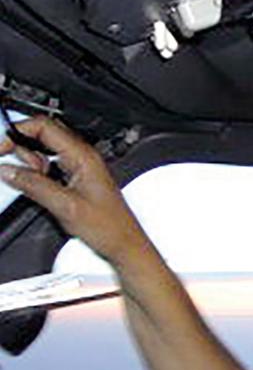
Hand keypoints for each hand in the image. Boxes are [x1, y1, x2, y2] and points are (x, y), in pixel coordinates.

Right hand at [0, 116, 149, 266]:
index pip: (45, 127)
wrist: (123, 243)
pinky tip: (38, 185)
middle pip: (44, 134)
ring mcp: (81, 166)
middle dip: (22, 146)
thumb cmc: (108, 227)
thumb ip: (34, 186)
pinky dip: (39, 171)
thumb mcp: (65, 206)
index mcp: (84, 156)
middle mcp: (83, 156)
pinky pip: (52, 164)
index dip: (18, 132)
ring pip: (46, 150)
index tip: (2, 145)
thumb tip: (9, 171)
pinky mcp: (77, 177)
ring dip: (30, 161)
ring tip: (28, 179)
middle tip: (10, 163)